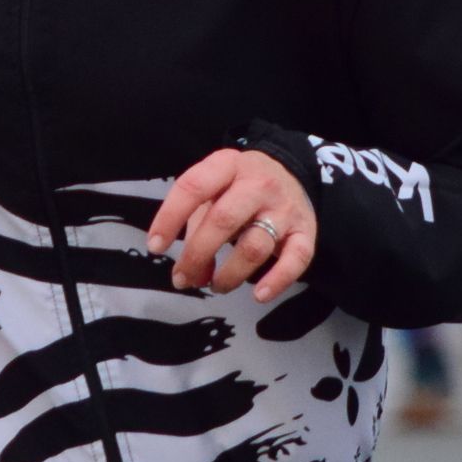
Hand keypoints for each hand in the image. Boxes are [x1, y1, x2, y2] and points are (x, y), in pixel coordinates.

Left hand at [145, 148, 318, 301]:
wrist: (291, 174)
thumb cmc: (239, 188)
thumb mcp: (214, 191)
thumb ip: (196, 227)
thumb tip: (190, 275)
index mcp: (227, 166)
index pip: (193, 187)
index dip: (169, 218)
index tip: (155, 246)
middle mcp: (258, 184)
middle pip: (223, 221)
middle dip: (197, 255)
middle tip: (184, 278)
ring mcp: (284, 208)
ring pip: (255, 246)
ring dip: (230, 275)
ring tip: (216, 285)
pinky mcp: (306, 231)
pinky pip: (297, 259)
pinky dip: (277, 281)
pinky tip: (259, 295)